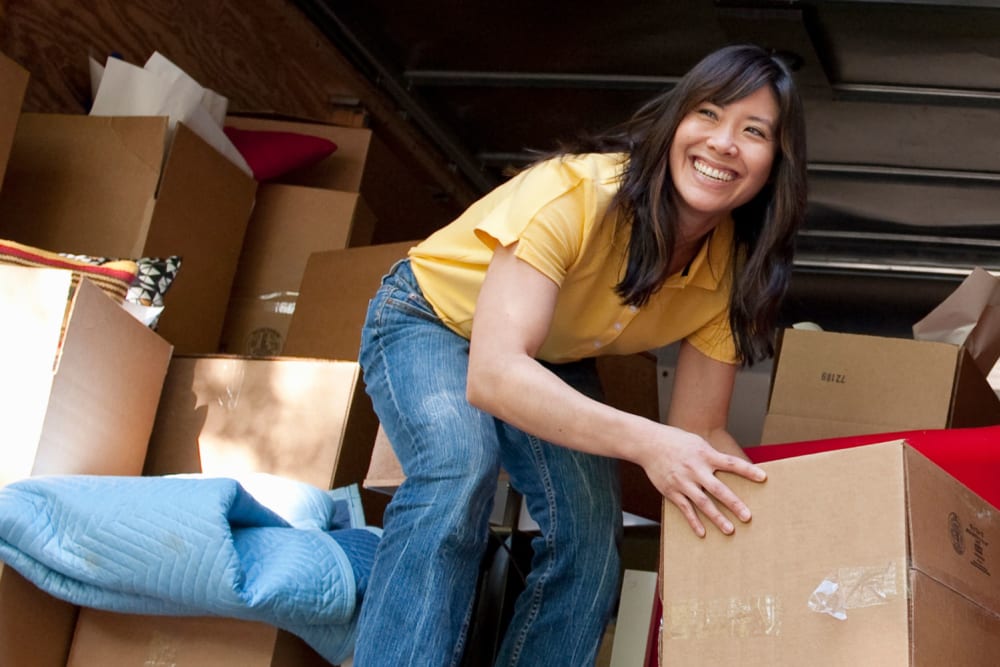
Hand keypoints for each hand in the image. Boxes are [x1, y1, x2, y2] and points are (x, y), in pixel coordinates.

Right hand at [641, 427, 766, 537]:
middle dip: (734, 503)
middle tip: (747, 517)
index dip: (747, 470)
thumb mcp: (698, 443)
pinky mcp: (671, 491)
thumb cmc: (676, 442)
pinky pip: (684, 509)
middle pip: (718, 489)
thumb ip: (713, 456)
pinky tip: (702, 533)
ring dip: (717, 517)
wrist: (649, 443)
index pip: (730, 463)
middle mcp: (695, 469)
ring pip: (702, 503)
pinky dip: (693, 521)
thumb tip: (731, 468)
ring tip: (729, 530)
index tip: (763, 477)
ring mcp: (683, 482)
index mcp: (705, 455)